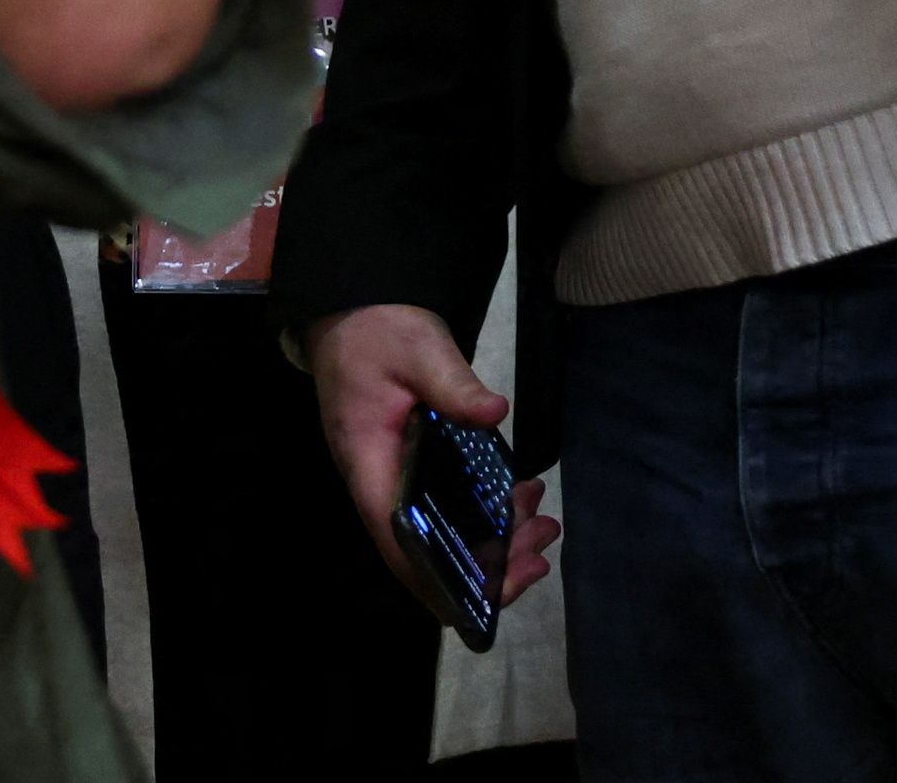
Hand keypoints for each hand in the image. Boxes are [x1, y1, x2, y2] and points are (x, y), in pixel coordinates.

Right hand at [308, 303, 562, 611]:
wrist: (354, 310)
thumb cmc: (376, 332)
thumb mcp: (418, 349)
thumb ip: (452, 383)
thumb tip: (493, 414)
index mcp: (369, 469)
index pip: (401, 545)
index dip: (444, 579)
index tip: (496, 586)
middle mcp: (379, 488)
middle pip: (427, 554)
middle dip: (486, 564)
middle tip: (540, 547)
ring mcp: (395, 480)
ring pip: (442, 535)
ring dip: (493, 541)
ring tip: (543, 525)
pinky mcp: (413, 468)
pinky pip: (448, 509)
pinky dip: (485, 514)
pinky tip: (522, 498)